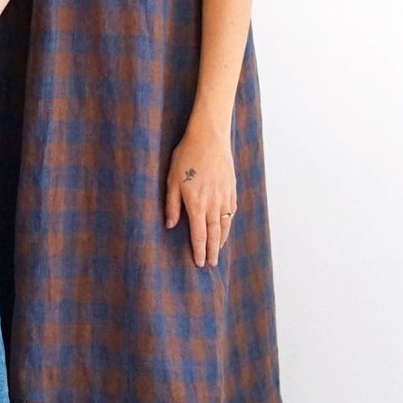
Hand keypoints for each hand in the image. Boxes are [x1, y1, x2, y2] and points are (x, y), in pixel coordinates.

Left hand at [164, 116, 236, 268]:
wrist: (210, 137)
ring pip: (225, 224)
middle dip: (212, 251)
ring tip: (218, 250)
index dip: (199, 250)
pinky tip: (226, 226)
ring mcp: (224, 196)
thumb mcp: (171, 180)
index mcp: (196, 204)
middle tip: (211, 264)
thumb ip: (171, 204)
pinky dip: (229, 223)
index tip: (199, 263)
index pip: (198, 234)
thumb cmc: (187, 156)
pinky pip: (232, 211)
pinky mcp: (231, 188)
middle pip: (214, 234)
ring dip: (221, 240)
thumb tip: (170, 225)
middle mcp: (213, 204)